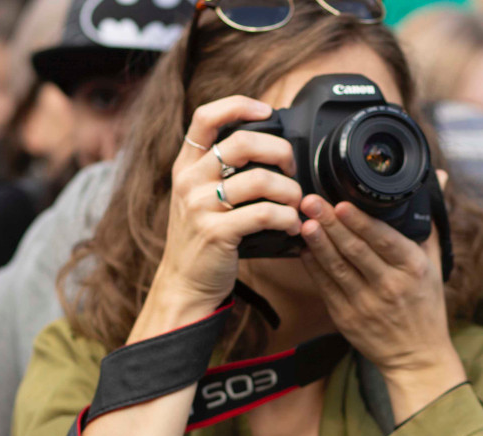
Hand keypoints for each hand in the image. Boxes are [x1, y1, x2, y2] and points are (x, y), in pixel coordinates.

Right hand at [136, 96, 303, 335]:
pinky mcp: (217, 234)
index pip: (206, 118)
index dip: (238, 105)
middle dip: (279, 151)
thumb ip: (218, 172)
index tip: (266, 110)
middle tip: (292, 169)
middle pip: (242, 143)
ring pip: (260, 180)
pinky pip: (264, 214)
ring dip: (291, 191)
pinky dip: (287, 218)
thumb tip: (263, 148)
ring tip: (298, 204)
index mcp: (186, 167)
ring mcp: (201, 207)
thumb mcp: (197, 198)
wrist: (185, 284)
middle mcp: (190, 182)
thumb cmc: (201, 240)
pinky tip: (292, 226)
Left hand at [298, 173, 465, 422]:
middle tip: (310, 201)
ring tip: (303, 221)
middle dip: (330, 223)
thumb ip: (429, 220)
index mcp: (413, 268)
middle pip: (354, 250)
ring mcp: (366, 305)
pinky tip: (303, 249)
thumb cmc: (426, 306)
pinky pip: (326, 288)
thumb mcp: (435, 262)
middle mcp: (390, 286)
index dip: (359, 222)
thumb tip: (438, 177)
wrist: (416, 357)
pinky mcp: (347, 319)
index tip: (341, 203)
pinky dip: (313, 267)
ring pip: (336, 268)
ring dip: (317, 243)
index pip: (383, 239)